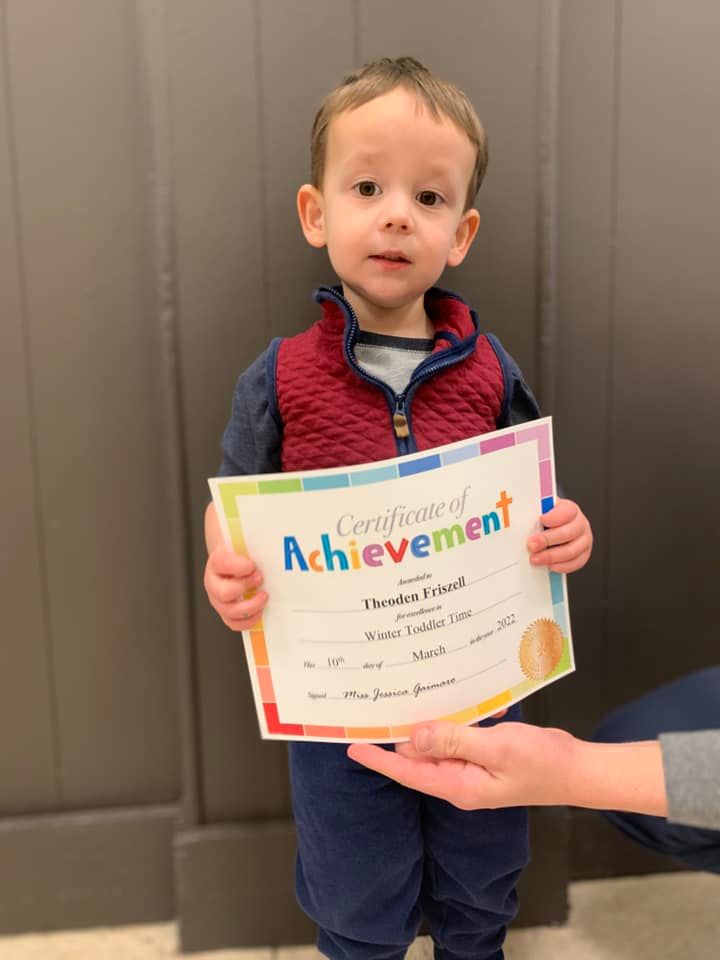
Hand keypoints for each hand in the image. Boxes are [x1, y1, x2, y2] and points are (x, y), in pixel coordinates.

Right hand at [203, 546, 267, 630]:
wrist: (235, 562)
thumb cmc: (242, 554)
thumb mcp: (245, 546)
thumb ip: (253, 548)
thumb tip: (272, 549)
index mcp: (217, 563)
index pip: (222, 564)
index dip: (238, 567)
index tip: (252, 565)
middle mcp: (214, 583)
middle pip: (224, 592)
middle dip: (244, 587)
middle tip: (260, 579)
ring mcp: (218, 600)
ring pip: (229, 610)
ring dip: (251, 605)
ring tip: (264, 596)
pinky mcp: (226, 612)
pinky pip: (234, 623)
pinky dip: (249, 620)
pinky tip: (260, 611)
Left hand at [347, 721, 576, 809]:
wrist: (576, 768)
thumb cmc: (542, 763)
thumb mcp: (497, 750)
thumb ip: (454, 741)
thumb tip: (414, 737)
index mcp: (458, 785)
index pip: (408, 772)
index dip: (379, 759)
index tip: (352, 746)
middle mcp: (459, 778)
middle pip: (419, 755)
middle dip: (401, 732)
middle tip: (377, 704)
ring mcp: (471, 766)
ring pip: (438, 741)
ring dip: (428, 721)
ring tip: (406, 695)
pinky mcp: (483, 753)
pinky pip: (459, 734)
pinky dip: (455, 718)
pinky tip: (453, 699)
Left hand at [526, 497, 591, 572]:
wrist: (555, 528)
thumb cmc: (547, 518)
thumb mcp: (542, 510)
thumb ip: (535, 513)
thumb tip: (523, 517)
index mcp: (571, 509)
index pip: (567, 512)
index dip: (554, 517)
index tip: (541, 520)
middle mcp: (580, 524)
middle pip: (567, 533)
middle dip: (547, 540)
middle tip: (531, 545)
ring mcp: (584, 540)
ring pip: (571, 551)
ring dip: (551, 556)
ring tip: (535, 559)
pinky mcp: (583, 554)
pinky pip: (575, 563)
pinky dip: (560, 566)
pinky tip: (548, 565)